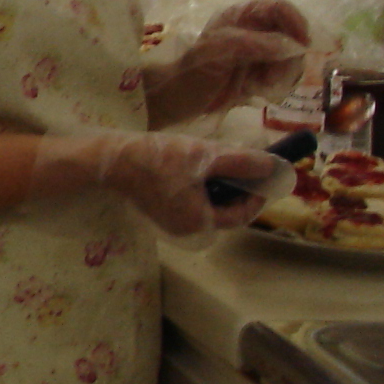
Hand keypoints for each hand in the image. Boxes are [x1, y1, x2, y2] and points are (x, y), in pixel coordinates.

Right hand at [38, 131, 282, 235]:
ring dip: (219, 184)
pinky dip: (201, 185)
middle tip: (243, 163)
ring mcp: (172, 220)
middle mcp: (187, 227)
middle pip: (226, 209)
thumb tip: (272, 167)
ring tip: (218, 160)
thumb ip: (241, 163)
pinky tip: (197, 165)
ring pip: (209, 203)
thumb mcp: (205, 156)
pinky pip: (192, 200)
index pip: (242, 213)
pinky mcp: (161, 210)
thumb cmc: (158, 159)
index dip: (258, 194)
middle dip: (237, 187)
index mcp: (199, 220)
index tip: (265, 173)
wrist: (111, 159)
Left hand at [145, 0, 310, 125]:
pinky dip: (275, 83)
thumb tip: (287, 44)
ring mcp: (256, 54)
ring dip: (282, 72)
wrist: (176, 100)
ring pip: (289, 57)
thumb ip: (253, 44)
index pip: (279, 8)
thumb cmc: (192, 72)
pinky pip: (281, 75)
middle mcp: (252, 32)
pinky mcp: (257, 74)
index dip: (295, 22)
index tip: (302, 45)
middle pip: (290, 35)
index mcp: (241, 18)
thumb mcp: (219, 53)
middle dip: (288, 56)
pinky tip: (257, 90)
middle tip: (273, 75)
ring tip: (261, 84)